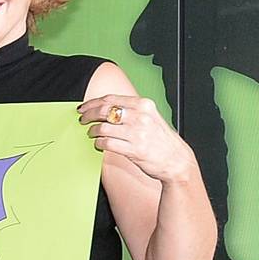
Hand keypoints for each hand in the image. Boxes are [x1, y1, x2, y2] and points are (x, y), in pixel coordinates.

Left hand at [79, 94, 198, 185]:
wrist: (176, 160)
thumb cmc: (161, 140)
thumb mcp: (150, 117)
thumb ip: (131, 111)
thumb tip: (105, 108)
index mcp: (144, 105)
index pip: (111, 99)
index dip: (92, 103)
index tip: (84, 107)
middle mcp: (140, 117)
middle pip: (104, 111)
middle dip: (88, 115)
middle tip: (82, 119)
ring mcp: (137, 133)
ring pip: (103, 128)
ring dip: (93, 131)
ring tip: (92, 134)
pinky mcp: (134, 149)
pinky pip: (107, 143)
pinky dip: (98, 144)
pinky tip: (99, 144)